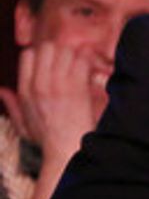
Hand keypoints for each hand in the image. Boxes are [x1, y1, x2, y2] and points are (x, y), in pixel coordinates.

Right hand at [3, 42, 106, 159]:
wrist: (67, 151)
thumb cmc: (48, 140)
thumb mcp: (23, 125)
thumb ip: (12, 106)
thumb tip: (1, 90)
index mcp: (25, 90)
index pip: (28, 54)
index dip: (42, 55)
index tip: (54, 63)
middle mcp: (39, 84)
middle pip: (47, 48)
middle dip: (61, 51)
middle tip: (71, 63)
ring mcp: (58, 85)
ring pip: (65, 51)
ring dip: (76, 56)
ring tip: (81, 67)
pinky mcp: (76, 89)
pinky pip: (82, 62)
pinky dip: (88, 63)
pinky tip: (91, 72)